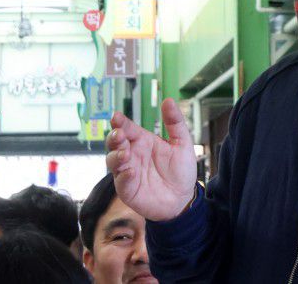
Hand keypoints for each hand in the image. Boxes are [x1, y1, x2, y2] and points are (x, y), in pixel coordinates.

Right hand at [106, 98, 196, 221]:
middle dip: (114, 137)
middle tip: (119, 134)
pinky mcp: (128, 189)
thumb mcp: (182, 143)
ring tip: (125, 153)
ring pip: (113, 161)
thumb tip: (168, 100)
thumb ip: (175, 122)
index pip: (127, 128)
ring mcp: (127, 172)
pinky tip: (131, 172)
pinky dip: (124, 176)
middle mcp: (132, 155)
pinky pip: (121, 182)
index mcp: (142, 141)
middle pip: (115, 143)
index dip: (120, 122)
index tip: (117, 116)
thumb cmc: (181, 170)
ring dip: (116, 156)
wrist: (184, 198)